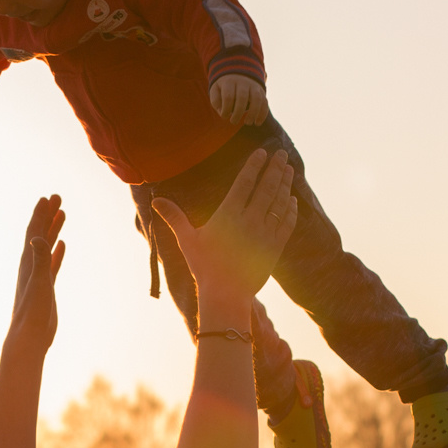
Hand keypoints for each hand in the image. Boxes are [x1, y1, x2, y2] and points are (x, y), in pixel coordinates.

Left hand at [4, 195, 65, 359]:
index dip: (40, 214)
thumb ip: (39, 260)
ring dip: (52, 229)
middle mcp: (31, 266)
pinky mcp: (45, 286)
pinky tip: (61, 244)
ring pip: (46, 246)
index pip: (34, 232)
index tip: (47, 197)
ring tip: (61, 213)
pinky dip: (55, 251)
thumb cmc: (32, 313)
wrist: (29, 337)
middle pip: (39, 233)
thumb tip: (37, 237)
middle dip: (47, 215)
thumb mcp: (38, 283)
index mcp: (28, 262)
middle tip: (57, 197)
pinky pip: (51, 262)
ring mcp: (38, 275)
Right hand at [150, 148, 295, 316]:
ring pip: (279, 203)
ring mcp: (264, 234)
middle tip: (281, 154)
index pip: (244, 183)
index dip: (254, 166)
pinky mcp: (275, 247)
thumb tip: (156, 201)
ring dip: (285, 184)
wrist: (225, 295)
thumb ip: (174, 217)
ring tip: (288, 170)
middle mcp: (249, 221)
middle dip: (274, 169)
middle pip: (266, 188)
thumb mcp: (187, 240)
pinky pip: (286, 223)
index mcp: (228, 216)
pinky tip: (291, 199)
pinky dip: (290, 210)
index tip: (262, 152)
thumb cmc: (204, 267)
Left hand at [208, 74, 268, 126]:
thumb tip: (222, 112)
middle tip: (233, 122)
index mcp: (229, 82)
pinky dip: (262, 113)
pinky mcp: (261, 91)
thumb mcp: (216, 90)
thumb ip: (216, 101)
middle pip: (242, 97)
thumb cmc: (224, 87)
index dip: (226, 109)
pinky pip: (264, 102)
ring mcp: (253, 86)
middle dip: (238, 113)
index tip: (224, 116)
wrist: (238, 74)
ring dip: (253, 113)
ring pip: (256, 99)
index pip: (228, 96)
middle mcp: (242, 82)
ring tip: (247, 123)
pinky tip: (257, 123)